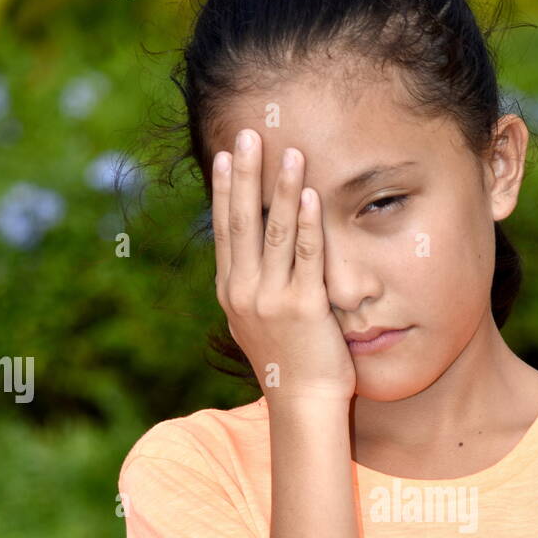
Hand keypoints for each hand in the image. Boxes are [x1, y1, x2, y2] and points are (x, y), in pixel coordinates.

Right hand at [212, 131, 356, 402]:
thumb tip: (253, 259)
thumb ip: (254, 289)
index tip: (227, 154)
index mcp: (230, 293)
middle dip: (246, 175)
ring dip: (281, 189)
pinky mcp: (304, 307)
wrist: (302, 404)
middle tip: (248, 134)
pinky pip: (307, 256)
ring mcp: (272, 299)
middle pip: (242, 222)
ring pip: (275, 232)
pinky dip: (308, 224)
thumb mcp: (258, 324)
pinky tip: (312, 195)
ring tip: (289, 152)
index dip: (226, 190)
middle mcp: (244, 292)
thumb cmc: (288, 364)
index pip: (225, 230)